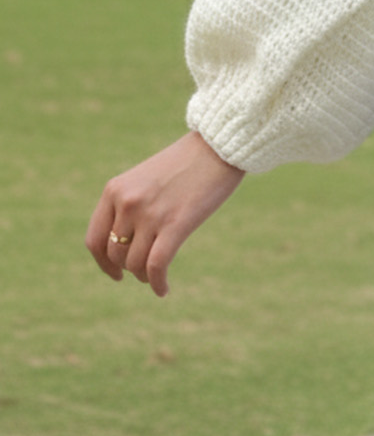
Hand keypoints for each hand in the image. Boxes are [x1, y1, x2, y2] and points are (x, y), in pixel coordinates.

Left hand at [86, 131, 244, 296]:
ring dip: (144, 276)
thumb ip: (128, 206)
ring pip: (136, 264)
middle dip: (129, 268)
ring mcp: (150, 214)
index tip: (115, 273)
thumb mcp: (145, 179)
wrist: (218, 146)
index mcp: (115, 190)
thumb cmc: (185, 163)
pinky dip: (157, 283)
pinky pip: (156, 267)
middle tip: (144, 270)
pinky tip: (163, 289)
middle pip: (117, 255)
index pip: (95, 240)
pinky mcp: (175, 225)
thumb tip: (121, 248)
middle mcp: (128, 203)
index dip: (103, 263)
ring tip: (156, 276)